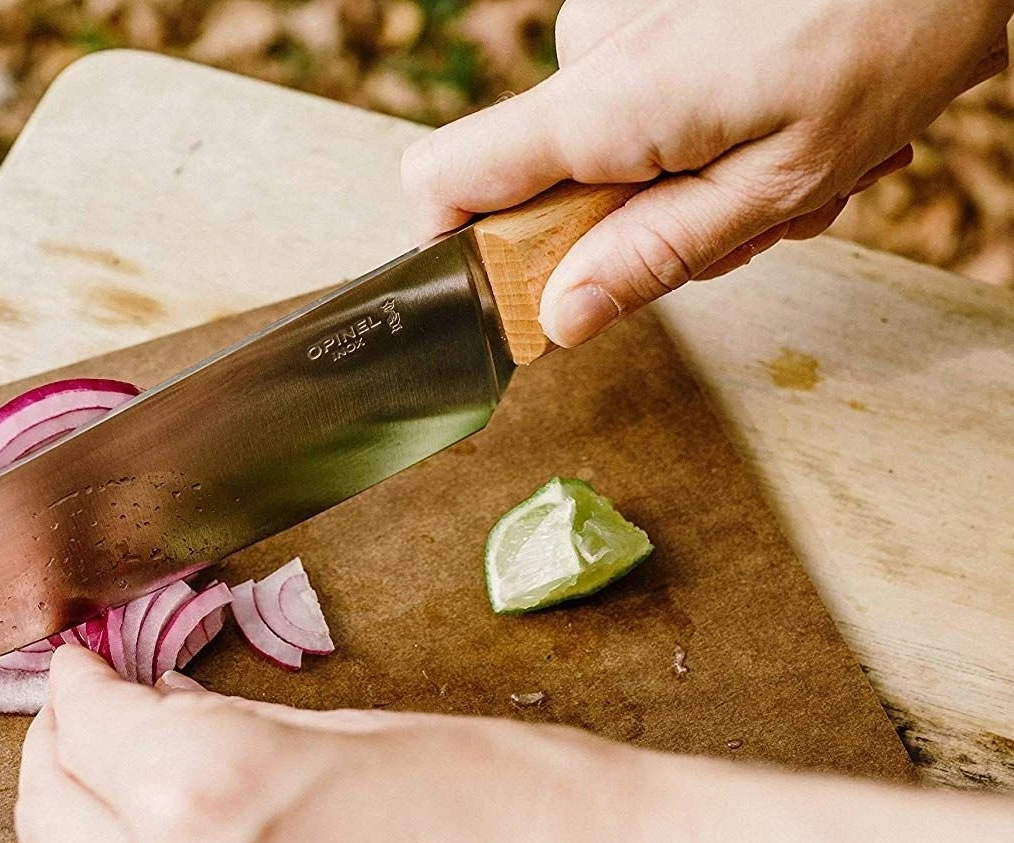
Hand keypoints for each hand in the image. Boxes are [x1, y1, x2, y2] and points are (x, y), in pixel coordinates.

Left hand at [16, 648, 1013, 842]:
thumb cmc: (506, 806)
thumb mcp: (341, 728)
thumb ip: (218, 728)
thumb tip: (152, 710)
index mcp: (207, 791)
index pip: (79, 721)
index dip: (77, 680)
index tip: (88, 665)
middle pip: (45, 816)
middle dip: (59, 749)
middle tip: (90, 712)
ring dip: (79, 834)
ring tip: (121, 785)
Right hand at [401, 0, 1013, 346]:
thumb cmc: (892, 29)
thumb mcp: (780, 182)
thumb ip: (657, 253)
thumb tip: (562, 316)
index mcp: (607, 102)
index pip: (444, 182)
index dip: (463, 254)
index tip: (532, 293)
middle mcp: (588, 50)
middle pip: (551, 185)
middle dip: (646, 222)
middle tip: (752, 215)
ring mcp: (613, 19)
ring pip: (611, 149)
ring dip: (695, 177)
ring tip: (794, 155)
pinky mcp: (642, 6)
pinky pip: (640, 98)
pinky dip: (705, 125)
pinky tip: (781, 109)